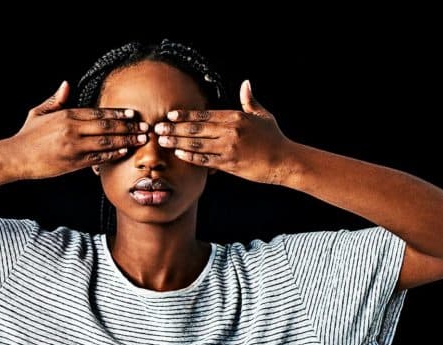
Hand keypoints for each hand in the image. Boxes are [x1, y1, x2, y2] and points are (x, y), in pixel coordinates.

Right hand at [11, 81, 148, 179]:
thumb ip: (56, 100)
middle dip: (128, 127)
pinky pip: (97, 157)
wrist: (16, 157)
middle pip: (106, 126)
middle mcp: (72, 129)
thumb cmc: (28, 136)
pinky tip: (124, 152)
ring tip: (140, 139)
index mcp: (66, 115)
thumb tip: (66, 84)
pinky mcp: (73, 162)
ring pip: (106, 142)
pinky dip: (112, 154)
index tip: (132, 114)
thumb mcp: (39, 113)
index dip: (117, 113)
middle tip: (144, 127)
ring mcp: (74, 146)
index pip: (97, 113)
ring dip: (126, 140)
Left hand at [154, 80, 292, 184]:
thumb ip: (250, 100)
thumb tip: (246, 83)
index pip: (204, 115)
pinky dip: (191, 157)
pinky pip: (205, 160)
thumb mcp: (263, 115)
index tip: (170, 115)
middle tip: (157, 128)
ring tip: (162, 141)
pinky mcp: (229, 164)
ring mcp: (228, 148)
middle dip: (174, 129)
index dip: (185, 116)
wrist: (284, 161)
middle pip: (196, 129)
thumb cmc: (274, 138)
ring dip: (177, 143)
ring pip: (196, 144)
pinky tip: (178, 155)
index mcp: (235, 117)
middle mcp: (230, 131)